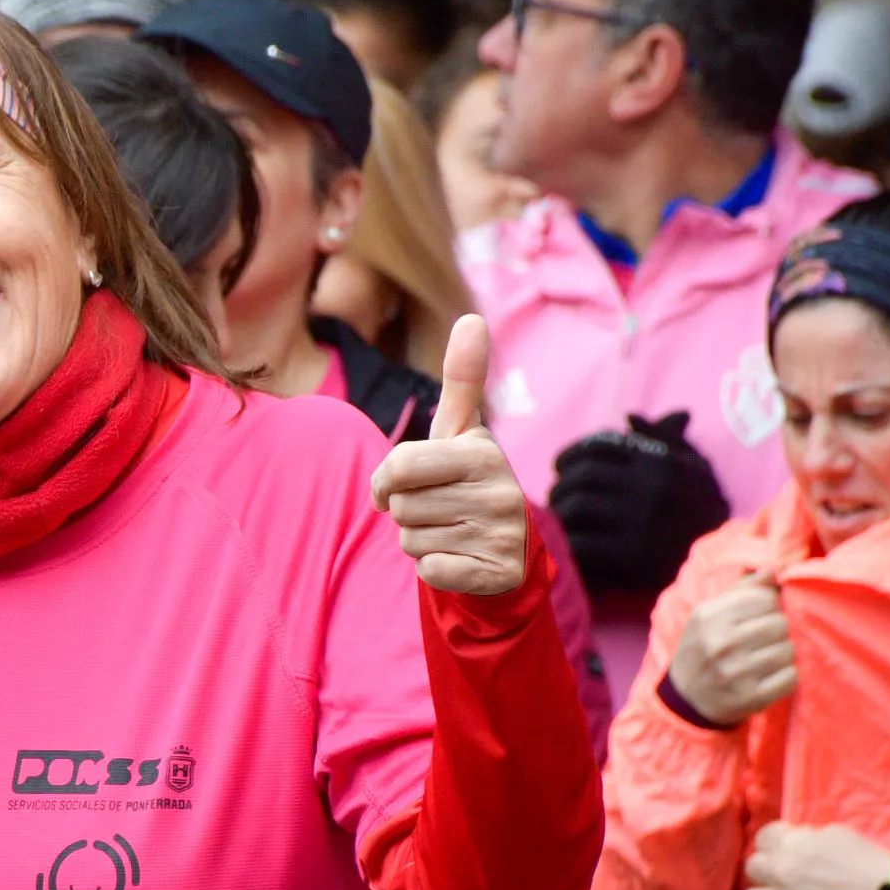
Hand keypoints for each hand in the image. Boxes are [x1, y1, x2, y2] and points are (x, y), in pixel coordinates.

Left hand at [370, 315, 529, 596]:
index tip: (397, 485)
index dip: (385, 480)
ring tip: (450, 531)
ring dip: (419, 540)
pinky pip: (431, 572)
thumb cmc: (465, 481)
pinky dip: (434, 569)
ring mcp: (503, 533)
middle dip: (406, 512)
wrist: (504, 546)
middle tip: (436, 509)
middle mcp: (500, 490)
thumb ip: (462, 377)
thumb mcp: (461, 430)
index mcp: (482, 451)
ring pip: (411, 541)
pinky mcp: (498, 572)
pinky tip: (458, 557)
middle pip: (401, 508)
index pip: (398, 466)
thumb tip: (471, 317)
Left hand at [549, 411, 730, 598]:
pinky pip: (582, 543)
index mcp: (659, 462)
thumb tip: (630, 417)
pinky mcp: (632, 556)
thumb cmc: (704, 511)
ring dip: (559, 514)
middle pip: (582, 476)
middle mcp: (650, 486)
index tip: (561, 468)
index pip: (598, 446)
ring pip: (577, 506)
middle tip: (557, 500)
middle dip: (560, 487)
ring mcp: (641, 521)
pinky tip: (570, 547)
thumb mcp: (694, 468)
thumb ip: (665, 440)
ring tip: (558, 522)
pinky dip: (568, 543)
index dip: (571, 455)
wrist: (725, 563)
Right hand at [668, 568, 793, 724]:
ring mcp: (736, 672)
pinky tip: (768, 676)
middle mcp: (721, 643)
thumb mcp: (710, 614)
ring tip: (764, 659)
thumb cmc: (703, 648)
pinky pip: (790, 677)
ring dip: (781, 654)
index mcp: (709, 616)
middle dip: (776, 631)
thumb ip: (742, 590)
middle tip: (762, 641)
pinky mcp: (751, 697)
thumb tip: (773, 571)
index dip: (768, 607)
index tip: (757, 618)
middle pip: (781, 624)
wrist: (686, 699)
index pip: (766, 599)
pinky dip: (785, 676)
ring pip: (788, 650)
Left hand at [741, 821, 889, 889]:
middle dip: (768, 871)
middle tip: (786, 879)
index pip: (763, 838)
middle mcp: (782, 873)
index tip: (785, 852)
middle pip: (753, 868)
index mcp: (793, 845)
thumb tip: (796, 841)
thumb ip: (809, 837)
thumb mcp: (839, 834)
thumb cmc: (870, 863)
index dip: (774, 844)